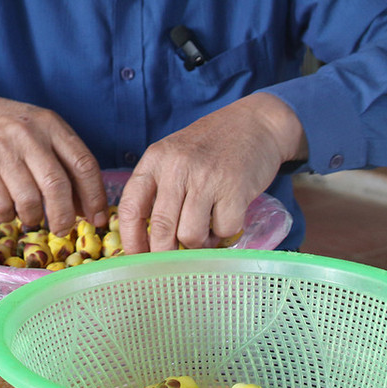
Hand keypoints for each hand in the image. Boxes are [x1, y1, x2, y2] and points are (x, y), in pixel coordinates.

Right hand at [0, 88, 106, 233]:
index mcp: (51, 124)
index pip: (84, 164)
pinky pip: (1, 206)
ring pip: (30, 200)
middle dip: (64, 216)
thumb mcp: (38, 131)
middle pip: (57, 186)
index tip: (98, 219)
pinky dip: (8, 216)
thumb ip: (62, 161)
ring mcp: (3, 151)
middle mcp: (29, 135)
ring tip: (31, 216)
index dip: (95, 197)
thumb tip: (85, 207)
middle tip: (63, 230)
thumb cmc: (6, 128)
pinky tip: (7, 209)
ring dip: (34, 218)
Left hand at [117, 92, 306, 253]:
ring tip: (205, 231)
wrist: (255, 124)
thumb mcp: (173, 156)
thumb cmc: (210, 146)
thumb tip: (144, 239)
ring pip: (190, 235)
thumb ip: (157, 189)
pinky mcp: (235, 189)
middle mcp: (177, 167)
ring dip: (198, 244)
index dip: (131, 240)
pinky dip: (224, 234)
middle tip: (170, 264)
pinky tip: (226, 219)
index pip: (131, 207)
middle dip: (163, 255)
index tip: (136, 259)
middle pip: (160, 228)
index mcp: (155, 160)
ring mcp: (206, 178)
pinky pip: (223, 231)